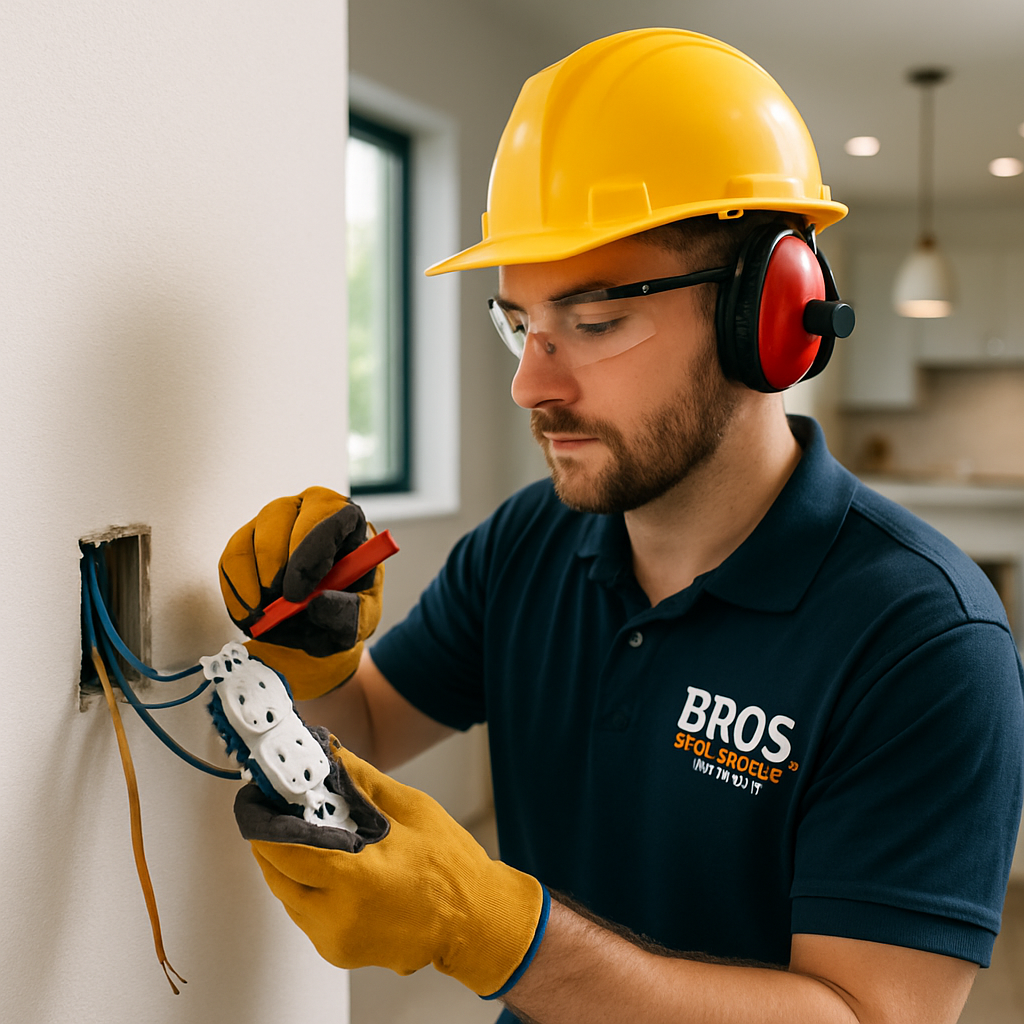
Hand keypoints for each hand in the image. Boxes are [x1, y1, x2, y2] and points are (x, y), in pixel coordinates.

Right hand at [219, 487, 383, 699]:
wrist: (322, 616)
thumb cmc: (346, 606)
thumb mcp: (360, 617)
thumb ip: (346, 613)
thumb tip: (316, 605)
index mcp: (345, 517)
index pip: (326, 516)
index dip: (309, 553)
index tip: (296, 594)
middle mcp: (306, 507)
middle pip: (279, 515)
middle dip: (273, 563)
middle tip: (274, 604)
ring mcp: (272, 520)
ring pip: (249, 536)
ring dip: (251, 580)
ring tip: (264, 614)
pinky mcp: (246, 539)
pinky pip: (230, 558)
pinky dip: (235, 591)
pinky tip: (249, 614)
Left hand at [235, 740, 549, 997]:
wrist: (477, 922)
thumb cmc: (452, 868)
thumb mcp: (412, 809)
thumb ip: (362, 782)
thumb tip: (331, 754)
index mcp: (355, 878)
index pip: (283, 850)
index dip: (262, 821)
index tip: (257, 800)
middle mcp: (337, 916)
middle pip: (276, 874)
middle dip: (271, 841)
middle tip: (278, 812)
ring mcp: (336, 940)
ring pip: (287, 896)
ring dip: (288, 865)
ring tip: (305, 835)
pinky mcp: (340, 952)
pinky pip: (305, 914)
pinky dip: (307, 888)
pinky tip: (327, 866)